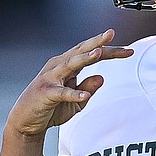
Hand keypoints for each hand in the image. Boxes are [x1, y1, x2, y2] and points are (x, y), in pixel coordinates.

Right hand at [6, 29, 133, 139]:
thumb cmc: (52, 107)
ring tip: (99, 53)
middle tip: (111, 34)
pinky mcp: (46, 93)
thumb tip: (102, 77)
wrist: (26, 121)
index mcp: (68, 65)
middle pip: (81, 52)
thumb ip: (88, 88)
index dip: (110, 51)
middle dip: (97, 42)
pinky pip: (61, 93)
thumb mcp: (76, 101)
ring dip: (84, 58)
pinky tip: (83, 97)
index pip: (92, 54)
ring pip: (70, 64)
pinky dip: (73, 94)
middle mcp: (59, 66)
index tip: (129, 51)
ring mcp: (51, 78)